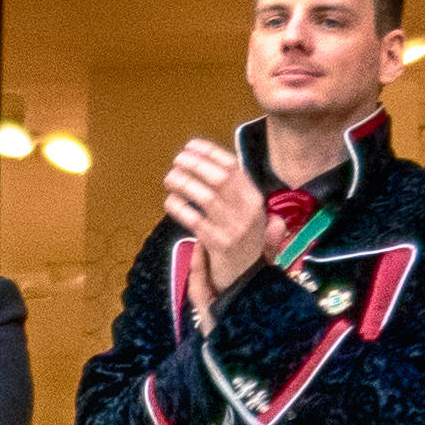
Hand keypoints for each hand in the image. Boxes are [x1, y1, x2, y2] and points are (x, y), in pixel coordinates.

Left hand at [161, 137, 269, 304]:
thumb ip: (232, 193)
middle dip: (196, 165)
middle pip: (220, 177)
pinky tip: (169, 201)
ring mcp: (234, 227)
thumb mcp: (245, 214)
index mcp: (255, 198)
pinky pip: (195, 220)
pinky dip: (180, 208)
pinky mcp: (219, 244)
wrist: (248, 278)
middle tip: (176, 160)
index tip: (190, 146)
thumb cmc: (242, 243)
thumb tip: (213, 164)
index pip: (233, 167)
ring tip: (169, 177)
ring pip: (206, 196)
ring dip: (185, 183)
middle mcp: (248, 209)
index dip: (210, 153)